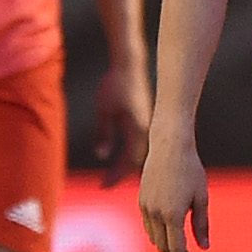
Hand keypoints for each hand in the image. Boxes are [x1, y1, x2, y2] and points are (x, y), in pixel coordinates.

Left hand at [95, 62, 153, 187]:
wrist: (130, 65)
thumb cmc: (116, 85)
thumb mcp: (105, 111)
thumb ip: (104, 134)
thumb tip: (102, 156)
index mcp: (138, 129)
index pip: (129, 161)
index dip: (116, 175)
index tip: (103, 186)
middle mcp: (147, 129)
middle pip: (137, 159)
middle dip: (121, 173)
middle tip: (106, 184)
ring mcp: (148, 123)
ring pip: (139, 151)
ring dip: (126, 163)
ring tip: (113, 173)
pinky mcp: (145, 118)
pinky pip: (139, 141)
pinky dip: (130, 152)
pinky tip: (122, 154)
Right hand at [138, 132, 207, 251]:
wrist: (169, 147)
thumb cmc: (191, 170)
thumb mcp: (201, 197)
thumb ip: (201, 224)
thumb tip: (204, 247)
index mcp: (173, 215)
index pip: (177, 248)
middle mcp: (156, 214)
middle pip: (163, 247)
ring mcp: (145, 207)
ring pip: (153, 238)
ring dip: (164, 249)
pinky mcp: (141, 201)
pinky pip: (147, 226)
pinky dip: (156, 236)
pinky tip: (164, 238)